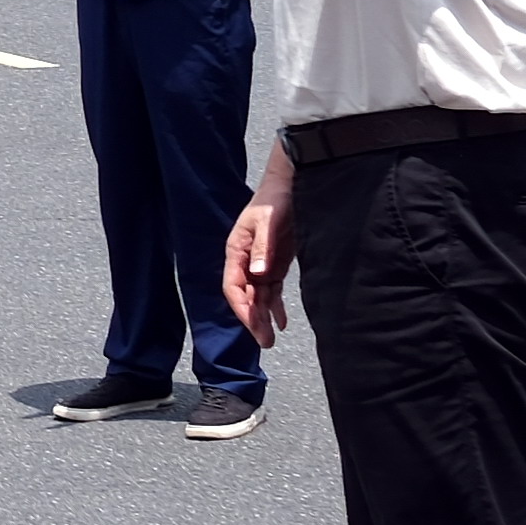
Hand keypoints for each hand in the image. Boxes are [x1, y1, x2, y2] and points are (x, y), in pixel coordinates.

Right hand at [222, 168, 297, 349]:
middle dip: (253, 319)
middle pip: (246, 296)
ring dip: (264, 317)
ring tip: (271, 338)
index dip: (241, 306)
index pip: (233, 285)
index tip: (252, 323)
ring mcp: (261, 263)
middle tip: (264, 340)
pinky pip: (273, 290)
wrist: (292, 184)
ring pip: (259, 297)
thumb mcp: (269, 220)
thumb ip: (263, 246)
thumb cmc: (276, 198)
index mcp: (237, 249)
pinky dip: (276, 306)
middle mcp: (246, 260)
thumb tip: (258, 273)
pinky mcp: (275, 264)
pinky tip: (281, 321)